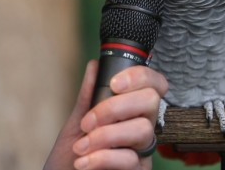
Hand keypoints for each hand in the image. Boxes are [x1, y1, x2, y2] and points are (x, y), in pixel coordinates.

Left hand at [43, 59, 167, 169]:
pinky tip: (84, 162)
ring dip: (105, 136)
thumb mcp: (77, 123)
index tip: (114, 84)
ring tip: (80, 148)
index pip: (153, 84)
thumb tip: (95, 65)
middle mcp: (142, 127)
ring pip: (142, 129)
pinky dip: (102, 158)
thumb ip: (89, 96)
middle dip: (115, 107)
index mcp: (131, 111)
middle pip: (151, 100)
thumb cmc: (71, 157)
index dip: (140, 76)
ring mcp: (143, 151)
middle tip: (88, 122)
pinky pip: (131, 159)